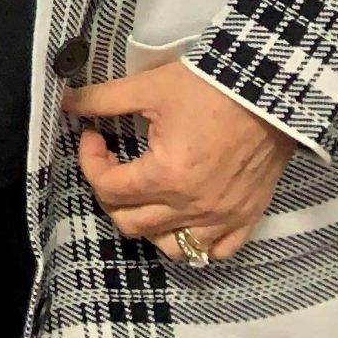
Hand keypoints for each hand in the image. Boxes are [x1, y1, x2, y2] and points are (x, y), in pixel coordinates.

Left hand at [65, 59, 296, 263]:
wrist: (270, 91)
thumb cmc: (209, 88)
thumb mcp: (149, 87)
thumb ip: (103, 100)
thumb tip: (67, 103)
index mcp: (167, 176)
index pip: (108, 188)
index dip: (90, 161)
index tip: (94, 136)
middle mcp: (194, 206)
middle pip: (131, 223)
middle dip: (111, 193)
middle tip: (114, 163)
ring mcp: (223, 217)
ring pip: (170, 246)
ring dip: (148, 225)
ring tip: (145, 193)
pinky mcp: (247, 218)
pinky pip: (215, 250)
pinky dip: (193, 240)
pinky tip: (182, 215)